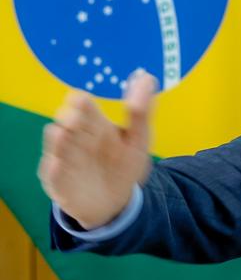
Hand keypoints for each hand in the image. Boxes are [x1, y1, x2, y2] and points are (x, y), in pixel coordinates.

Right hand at [38, 72, 157, 228]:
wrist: (115, 203)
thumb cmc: (123, 165)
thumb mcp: (138, 138)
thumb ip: (140, 110)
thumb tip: (147, 77)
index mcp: (95, 125)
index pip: (84, 108)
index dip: (80, 102)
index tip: (79, 97)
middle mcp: (76, 139)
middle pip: (68, 124)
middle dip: (69, 119)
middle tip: (73, 116)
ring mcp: (64, 160)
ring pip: (56, 146)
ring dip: (58, 141)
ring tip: (63, 134)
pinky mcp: (58, 182)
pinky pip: (52, 175)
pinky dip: (54, 170)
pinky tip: (58, 165)